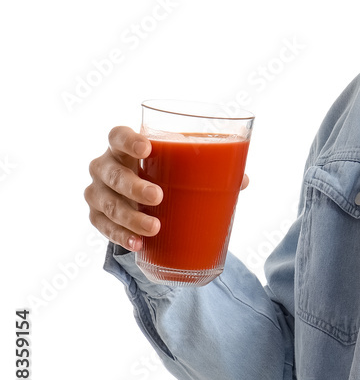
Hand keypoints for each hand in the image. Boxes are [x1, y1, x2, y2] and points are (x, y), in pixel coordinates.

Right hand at [85, 126, 249, 251]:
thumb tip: (242, 180)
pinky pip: (103, 227)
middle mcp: (104, 165)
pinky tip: (137, 244)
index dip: (129, 141)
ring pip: (108, 204)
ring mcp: (96, 191)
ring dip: (130, 217)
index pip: (117, 135)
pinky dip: (120, 236)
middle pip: (112, 173)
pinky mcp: (96, 215)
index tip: (147, 149)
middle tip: (158, 197)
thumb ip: (209, 167)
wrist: (140, 197)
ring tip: (154, 228)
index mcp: (124, 145)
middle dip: (134, 186)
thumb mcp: (181, 166)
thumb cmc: (165, 172)